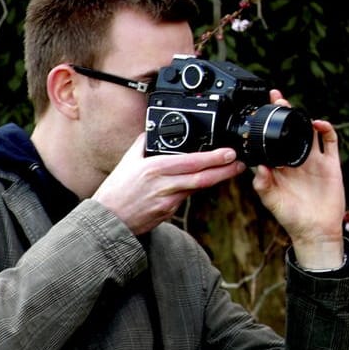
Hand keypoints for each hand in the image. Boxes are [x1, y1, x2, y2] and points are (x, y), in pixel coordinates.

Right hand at [94, 133, 243, 235]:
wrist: (107, 220)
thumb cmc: (116, 190)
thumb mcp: (127, 161)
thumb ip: (143, 144)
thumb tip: (155, 128)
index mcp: (154, 169)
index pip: (191, 162)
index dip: (214, 158)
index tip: (230, 153)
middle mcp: (163, 186)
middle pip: (202, 178)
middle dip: (225, 171)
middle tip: (241, 163)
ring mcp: (167, 202)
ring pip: (198, 188)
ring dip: (216, 179)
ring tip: (231, 169)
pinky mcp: (168, 213)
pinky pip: (187, 198)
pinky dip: (197, 189)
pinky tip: (207, 182)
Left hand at [250, 92, 347, 270]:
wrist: (316, 230)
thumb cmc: (291, 217)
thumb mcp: (271, 201)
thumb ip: (262, 184)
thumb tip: (258, 165)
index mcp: (280, 166)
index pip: (272, 139)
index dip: (267, 125)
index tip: (260, 111)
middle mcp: (296, 160)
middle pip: (291, 130)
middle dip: (285, 114)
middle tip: (277, 98)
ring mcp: (314, 160)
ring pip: (309, 132)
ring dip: (303, 118)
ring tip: (294, 108)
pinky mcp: (331, 164)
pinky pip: (330, 142)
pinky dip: (326, 130)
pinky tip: (318, 124)